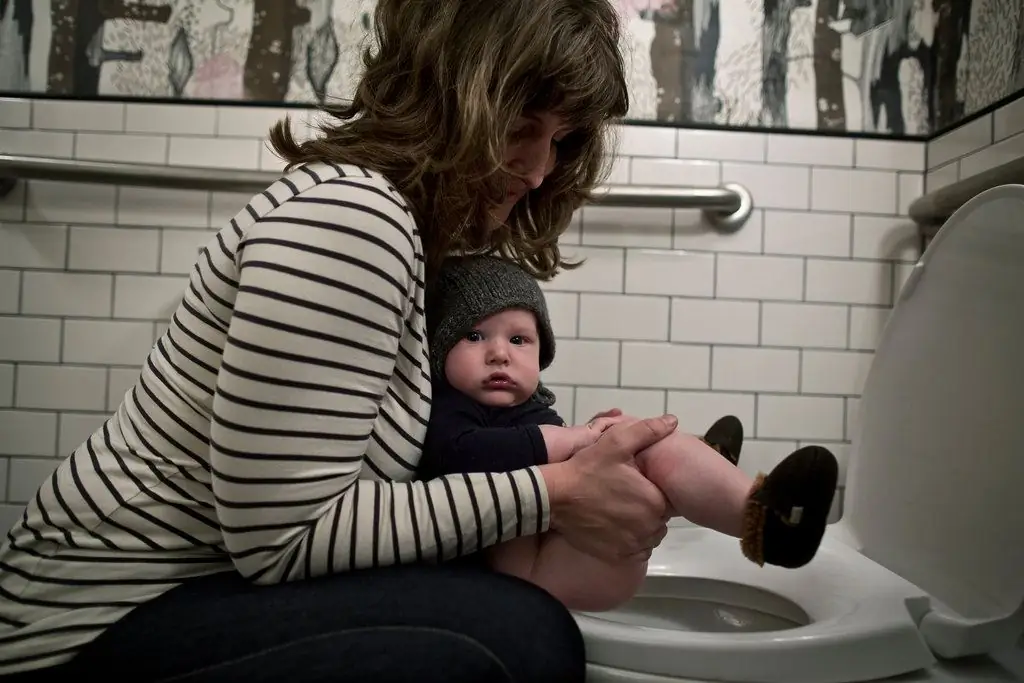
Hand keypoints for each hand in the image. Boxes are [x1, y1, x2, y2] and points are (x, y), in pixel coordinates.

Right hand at [541, 415, 676, 562]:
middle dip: (648, 507)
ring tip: (620, 510)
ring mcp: (634, 545)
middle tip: (625, 495)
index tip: (636, 483)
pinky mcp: (619, 556)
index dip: (653, 489)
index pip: (668, 498)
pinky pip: (637, 550)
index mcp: (654, 501)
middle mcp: (649, 527)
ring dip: (642, 525)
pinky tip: (616, 526)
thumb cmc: (587, 469)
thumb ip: (648, 431)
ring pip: (650, 535)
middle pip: (659, 518)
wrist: (555, 497)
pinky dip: (631, 540)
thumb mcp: (616, 443)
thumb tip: (673, 420)